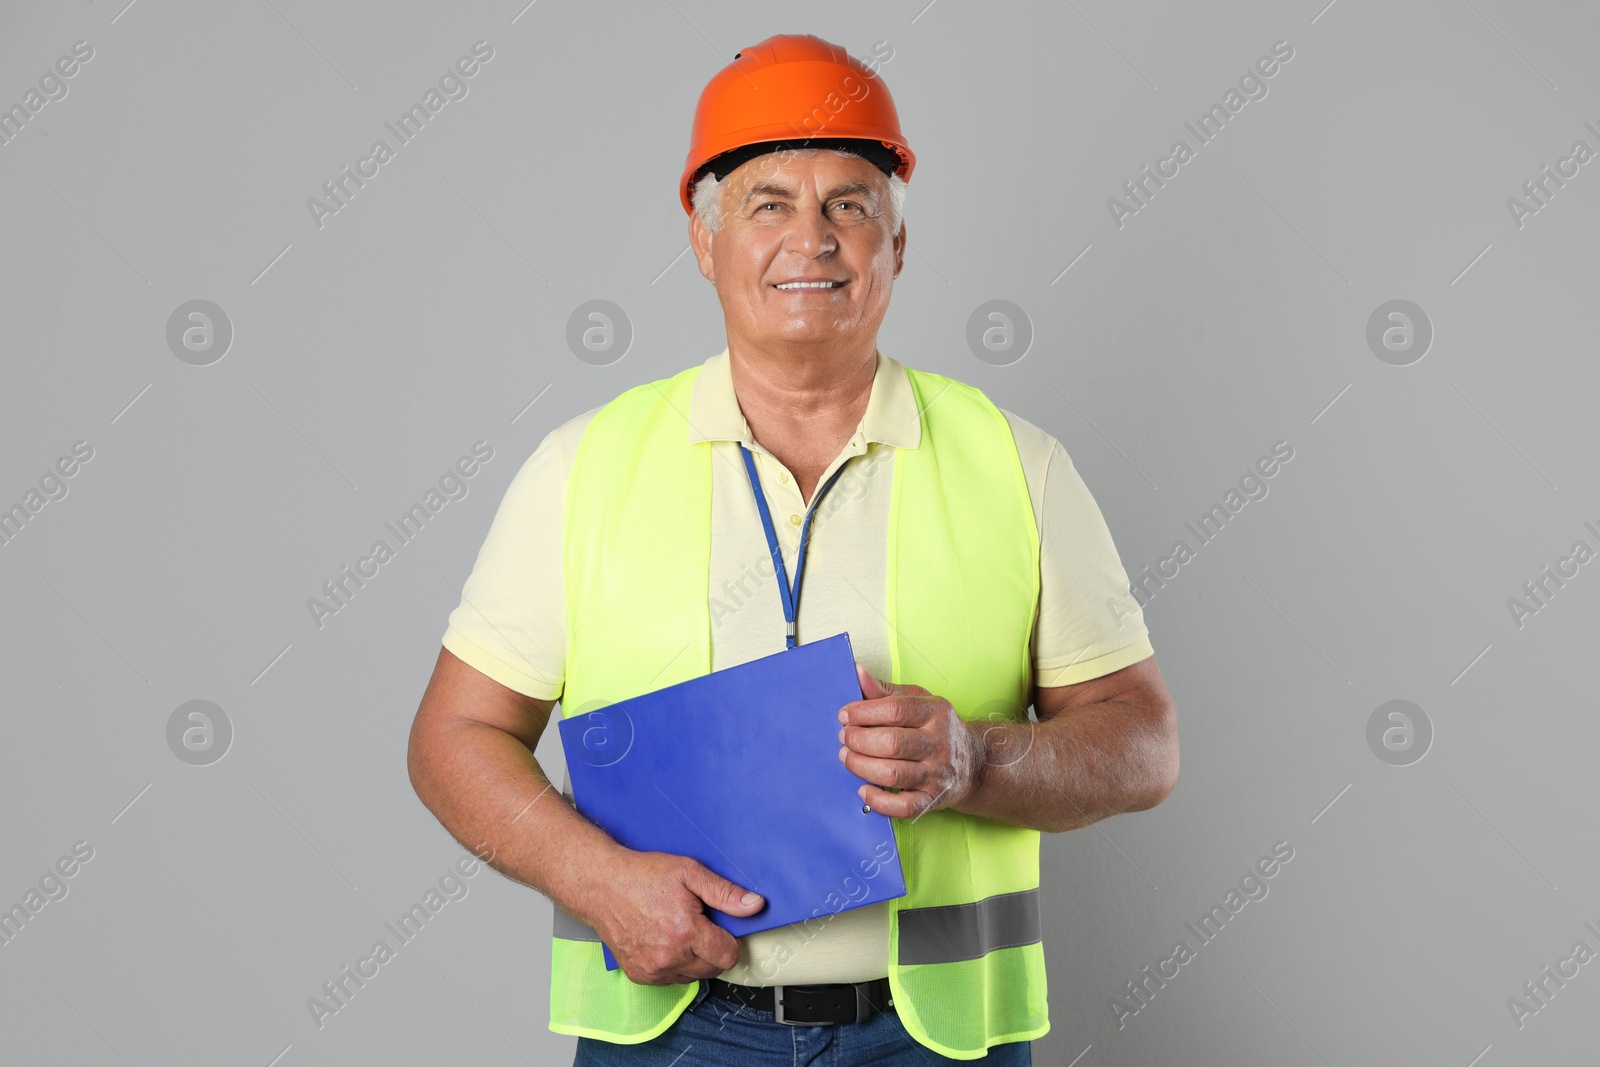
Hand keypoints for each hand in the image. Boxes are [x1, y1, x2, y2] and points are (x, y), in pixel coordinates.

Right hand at [585, 850, 764, 985]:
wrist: (601, 885)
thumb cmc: (643, 875)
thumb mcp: (689, 873)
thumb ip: (725, 893)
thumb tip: (755, 905)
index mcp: (685, 932)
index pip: (728, 955)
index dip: (729, 940)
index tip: (720, 927)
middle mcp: (669, 957)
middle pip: (713, 968)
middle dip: (713, 949)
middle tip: (698, 924)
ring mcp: (653, 970)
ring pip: (693, 976)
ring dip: (694, 959)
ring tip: (678, 930)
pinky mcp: (640, 975)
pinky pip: (671, 979)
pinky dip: (674, 965)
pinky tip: (664, 941)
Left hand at [838, 661, 984, 818]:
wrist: (975, 763)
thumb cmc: (938, 728)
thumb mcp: (918, 700)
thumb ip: (885, 690)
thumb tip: (857, 672)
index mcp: (936, 712)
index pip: (896, 710)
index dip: (863, 712)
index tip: (845, 716)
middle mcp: (939, 743)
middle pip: (891, 743)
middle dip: (858, 740)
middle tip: (844, 737)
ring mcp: (937, 773)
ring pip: (893, 774)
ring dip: (861, 766)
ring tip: (847, 757)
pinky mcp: (933, 799)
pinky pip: (904, 806)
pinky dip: (879, 801)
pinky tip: (863, 789)